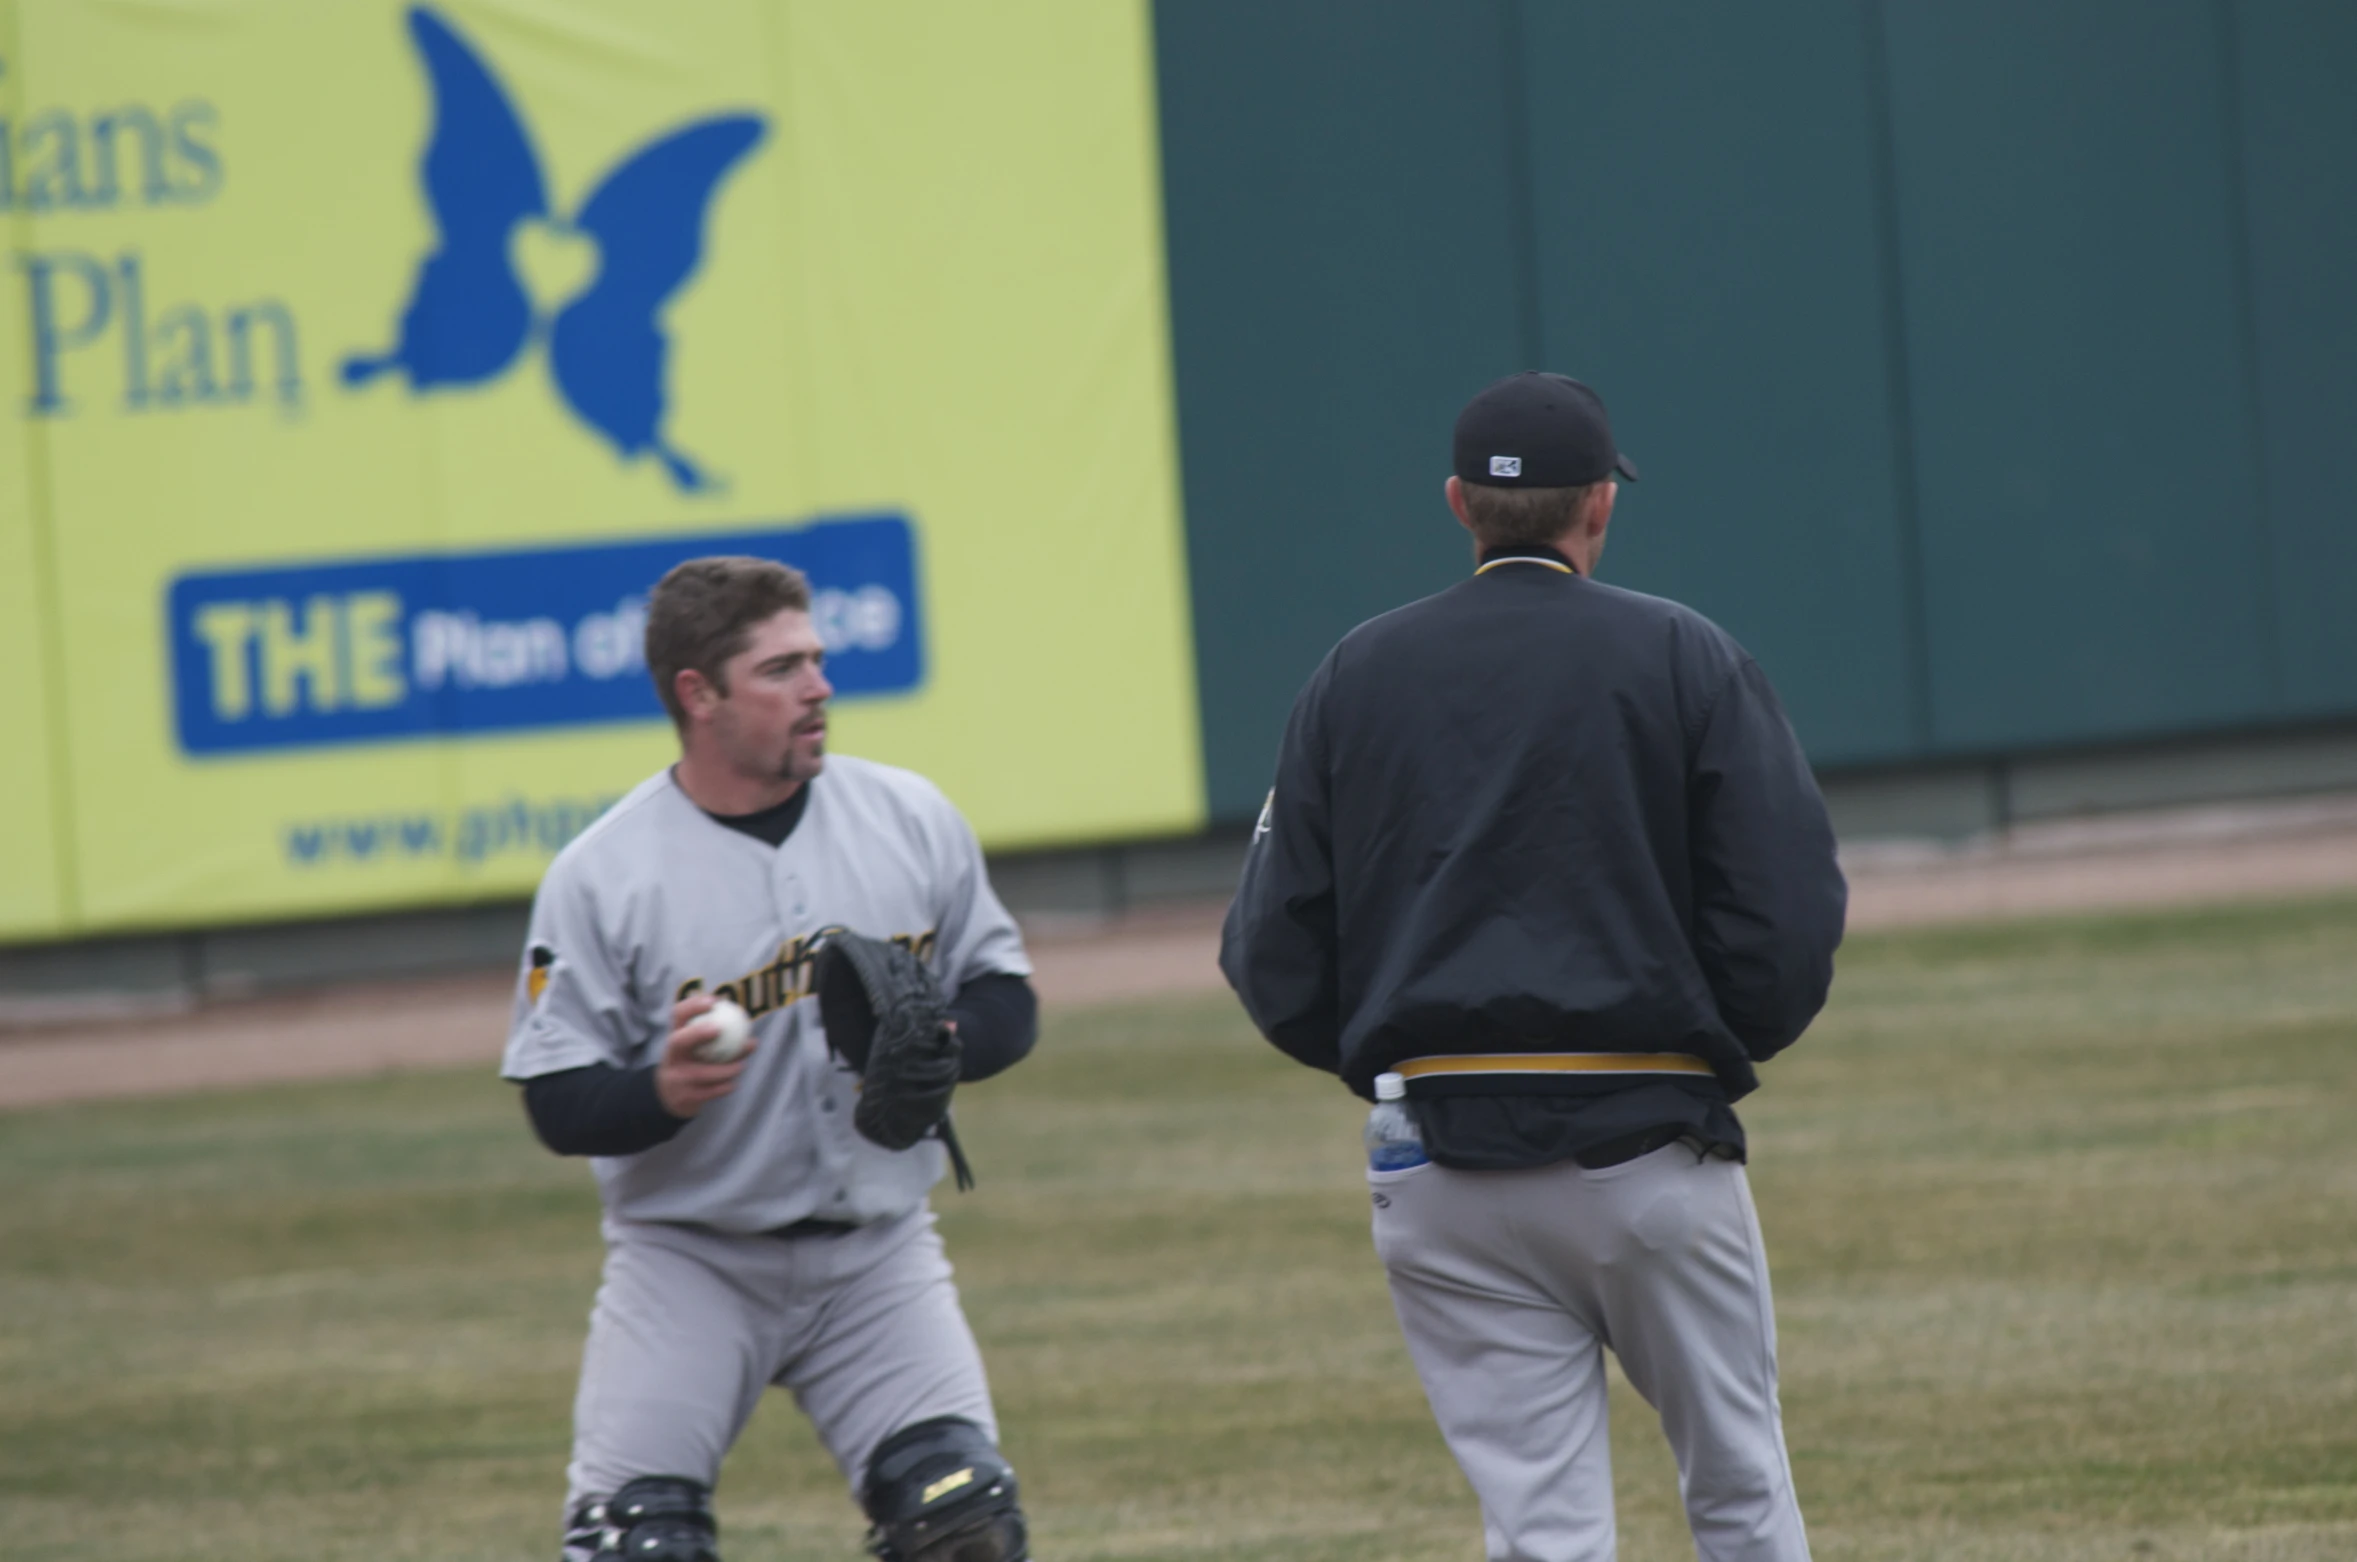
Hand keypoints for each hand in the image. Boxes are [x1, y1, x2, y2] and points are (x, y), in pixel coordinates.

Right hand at [655, 994, 755, 1118]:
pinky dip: (723, 1088)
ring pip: (700, 1072)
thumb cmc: (691, 1062)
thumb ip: (715, 1032)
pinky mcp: (684, 1097)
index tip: (714, 1000)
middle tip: (719, 1029)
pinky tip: (734, 1084)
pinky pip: (708, 1092)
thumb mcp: (694, 1046)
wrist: (668, 1096)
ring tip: (741, 1065)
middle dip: (697, 1033)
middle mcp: (672, 1056)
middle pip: (679, 1041)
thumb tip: (747, 1021)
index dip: (693, 1005)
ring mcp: (676, 1077)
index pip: (678, 1015)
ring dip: (725, 1069)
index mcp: (675, 1038)